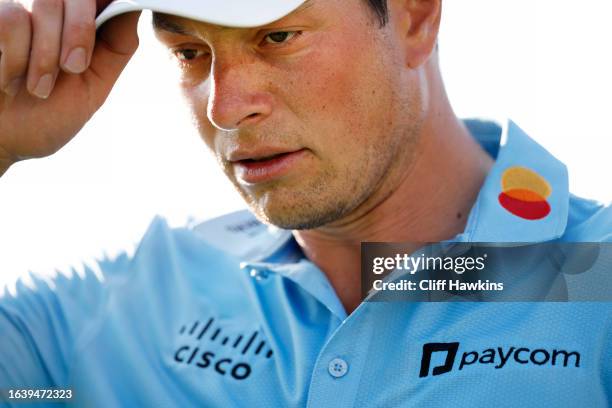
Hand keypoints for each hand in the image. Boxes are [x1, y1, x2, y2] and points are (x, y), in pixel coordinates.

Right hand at [0, 0, 140, 174]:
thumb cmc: (42, 117)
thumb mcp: (93, 85)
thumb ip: (116, 46)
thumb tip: (136, 6)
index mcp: (74, 20)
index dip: (104, 8)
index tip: (101, 42)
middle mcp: (44, 8)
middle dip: (80, 32)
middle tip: (72, 69)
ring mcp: (14, 9)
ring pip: (46, 3)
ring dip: (46, 55)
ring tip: (37, 87)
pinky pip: (11, 19)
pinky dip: (15, 58)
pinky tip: (8, 80)